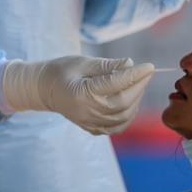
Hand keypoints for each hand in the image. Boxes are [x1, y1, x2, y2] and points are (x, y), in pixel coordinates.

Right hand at [0, 56, 154, 135]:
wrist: (42, 89)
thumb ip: (106, 65)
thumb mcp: (82, 62)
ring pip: (123, 118)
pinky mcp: (91, 128)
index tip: (149, 66)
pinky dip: (128, 116)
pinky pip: (116, 128)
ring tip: (137, 85)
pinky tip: (130, 102)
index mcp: (82, 94)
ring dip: (136, 101)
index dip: (135, 75)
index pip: (116, 85)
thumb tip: (130, 64)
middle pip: (123, 103)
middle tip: (146, 72)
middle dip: (139, 87)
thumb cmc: (61, 71)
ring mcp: (89, 123)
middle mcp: (86, 112)